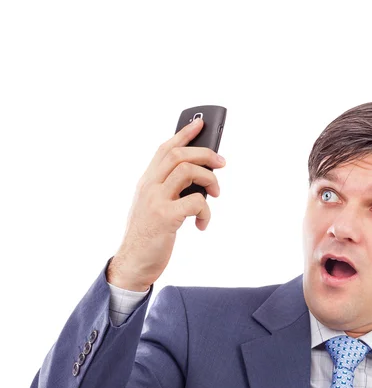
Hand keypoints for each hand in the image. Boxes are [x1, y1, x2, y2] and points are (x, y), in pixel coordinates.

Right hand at [106, 118, 225, 290]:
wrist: (133, 263)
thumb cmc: (148, 236)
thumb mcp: (154, 207)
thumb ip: (169, 191)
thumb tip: (201, 180)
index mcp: (146, 182)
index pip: (164, 149)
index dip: (183, 134)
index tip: (200, 124)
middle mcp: (149, 186)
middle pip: (179, 154)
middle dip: (205, 154)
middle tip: (222, 163)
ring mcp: (156, 200)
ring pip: (187, 171)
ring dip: (209, 179)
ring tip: (215, 194)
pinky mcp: (165, 217)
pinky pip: (196, 202)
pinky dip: (206, 212)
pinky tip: (202, 225)